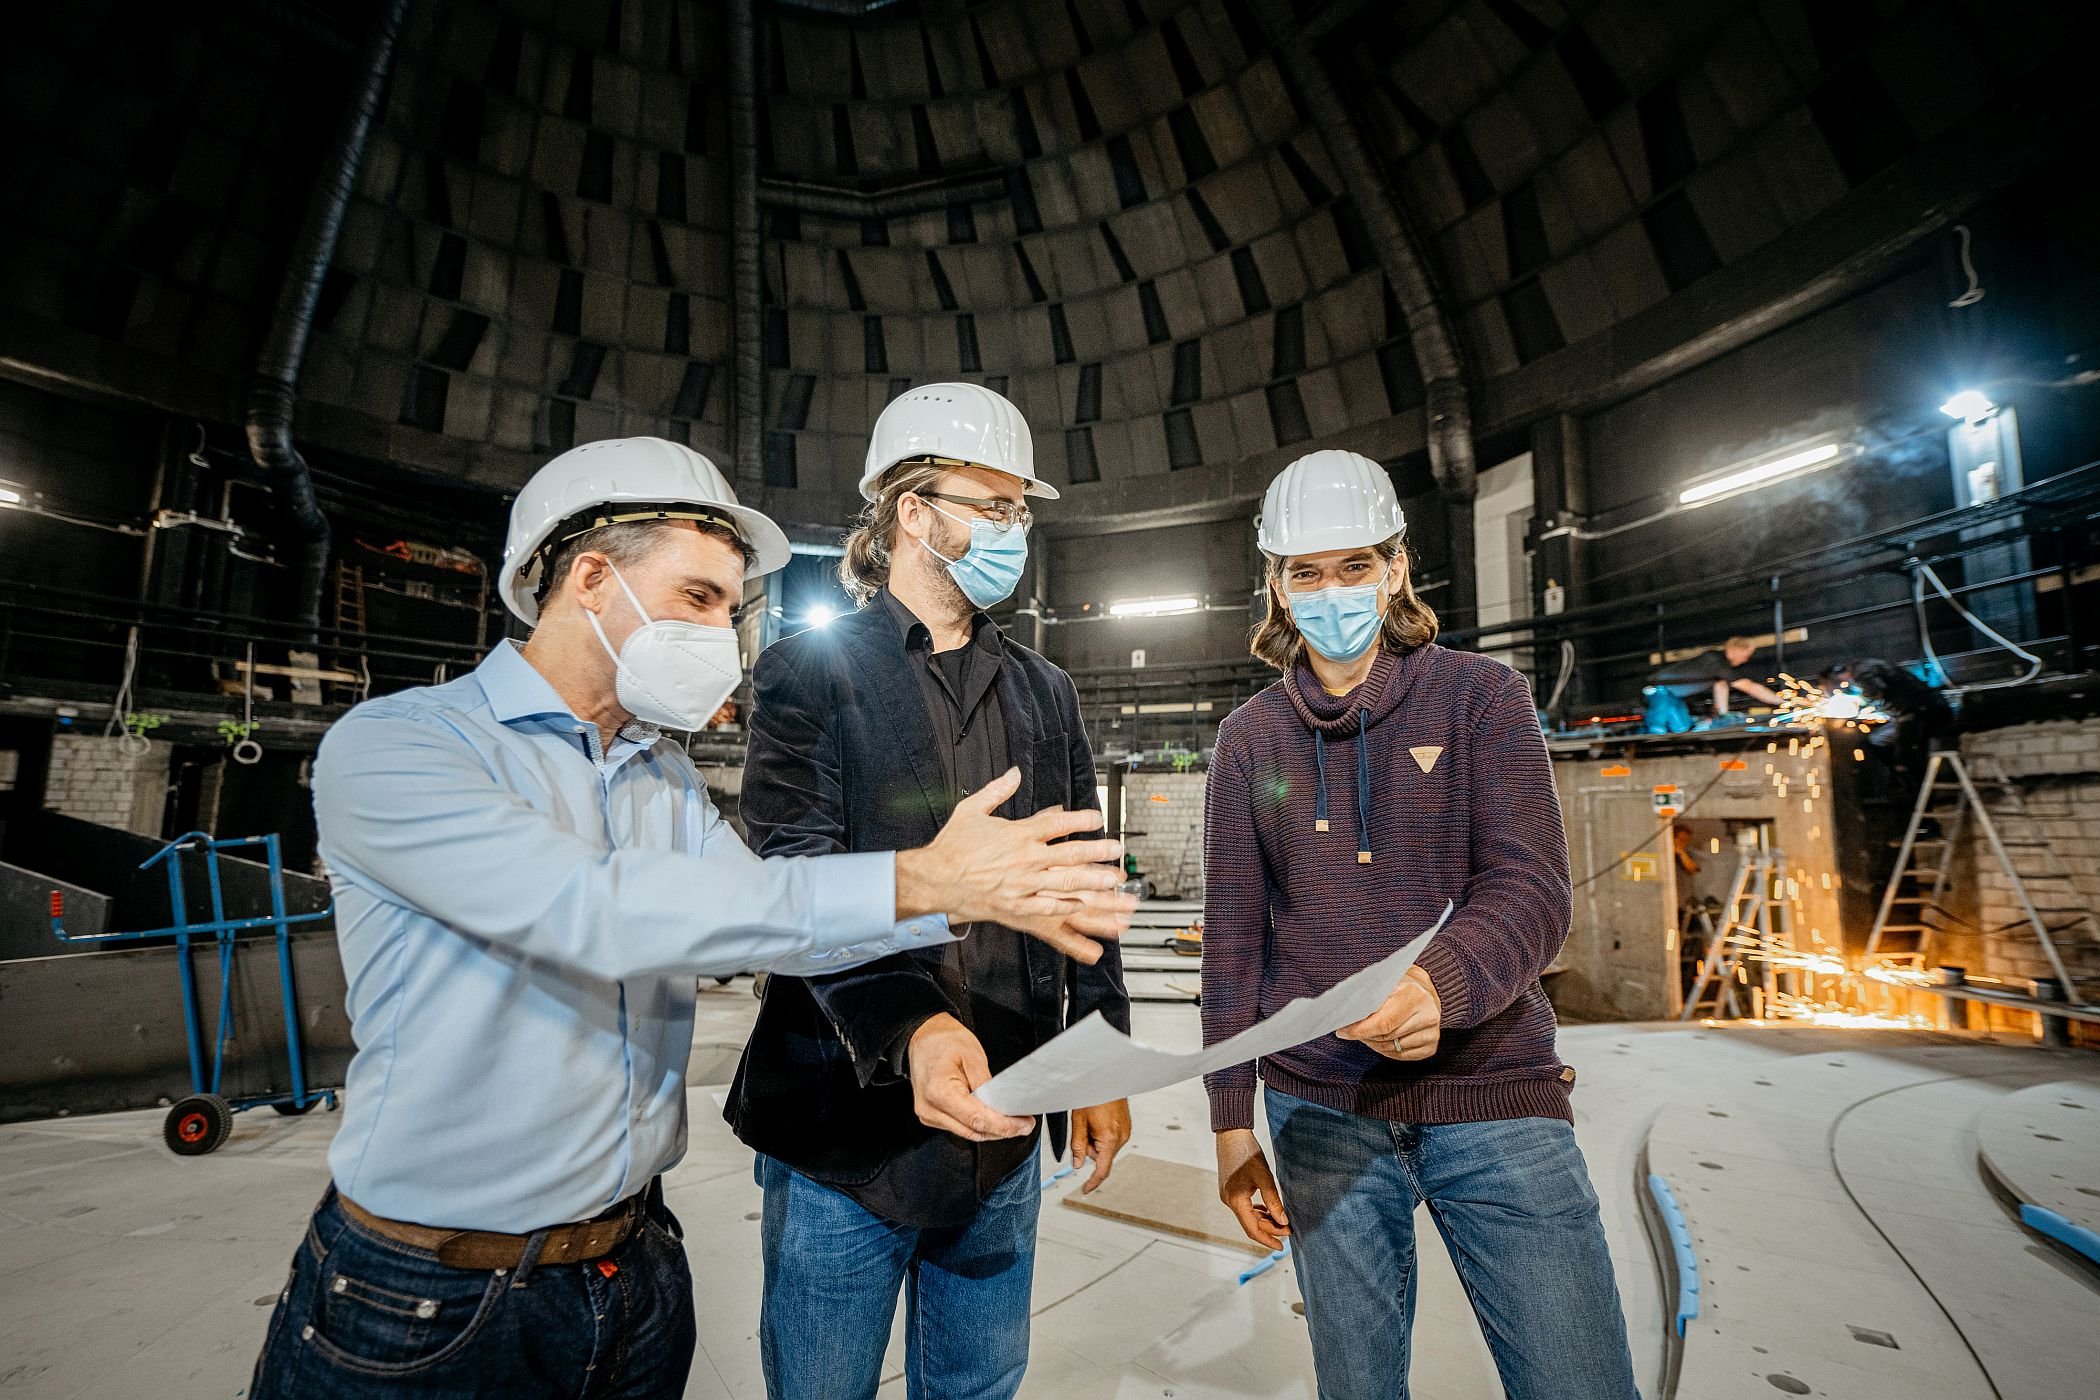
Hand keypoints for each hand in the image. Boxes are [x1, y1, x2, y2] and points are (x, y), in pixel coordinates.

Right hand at [896, 767, 1134, 964]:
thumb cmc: (952, 846)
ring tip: (1114, 881)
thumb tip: (1014, 773)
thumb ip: (997, 790)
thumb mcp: (972, 809)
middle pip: (1069, 854)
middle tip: (1117, 850)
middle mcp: (1024, 859)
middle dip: (1097, 852)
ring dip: (1093, 881)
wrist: (934, 879)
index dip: (1081, 820)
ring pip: (1065, 883)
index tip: (1098, 819)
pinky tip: (1085, 906)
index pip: (1057, 824)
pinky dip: (1068, 906)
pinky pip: (1048, 907)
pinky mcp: (1016, 906)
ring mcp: (1023, 885)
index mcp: (1017, 834)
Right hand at [906, 1013, 1034, 1142]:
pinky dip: (978, 1125)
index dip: (1003, 1126)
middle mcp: (929, 1108)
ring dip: (990, 1129)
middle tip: (1024, 1124)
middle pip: (973, 1131)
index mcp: (938, 1091)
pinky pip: (960, 1127)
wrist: (923, 1038)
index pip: (976, 1119)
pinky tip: (991, 1117)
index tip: (1023, 1125)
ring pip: (967, 1133)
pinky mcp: (931, 1117)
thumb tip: (1002, 1105)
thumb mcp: (973, 1056)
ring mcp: (928, 1115)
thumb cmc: (944, 1041)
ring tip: (1011, 1120)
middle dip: (1001, 1130)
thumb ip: (987, 1085)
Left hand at [1068, 1099, 1130, 1193]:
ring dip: (1095, 1139)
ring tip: (1091, 1119)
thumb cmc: (1093, 1094)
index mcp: (1110, 1139)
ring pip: (1105, 1147)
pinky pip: (1111, 1138)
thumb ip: (1077, 1146)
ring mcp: (1126, 1131)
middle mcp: (1122, 1137)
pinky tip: (1098, 1118)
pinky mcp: (1126, 1125)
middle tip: (1082, 1128)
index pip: (1102, 1170)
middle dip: (1089, 1148)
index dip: (1092, 1182)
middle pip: (1101, 1156)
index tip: (1085, 1190)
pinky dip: (1101, 1134)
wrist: (1107, 1078)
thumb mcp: (1078, 1122)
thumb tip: (1077, 1164)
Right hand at [1216, 1129, 1289, 1250]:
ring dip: (1265, 1220)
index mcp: (1235, 1200)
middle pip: (1250, 1224)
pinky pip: (1245, 1207)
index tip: (1282, 1247)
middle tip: (1289, 1229)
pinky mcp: (1231, 1190)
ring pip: (1248, 1216)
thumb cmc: (1247, 1152)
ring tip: (1282, 1221)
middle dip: (1270, 1229)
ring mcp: (1228, 1195)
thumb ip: (1273, 1201)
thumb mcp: (1264, 1177)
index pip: (1252, 1229)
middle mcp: (1229, 1201)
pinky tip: (1269, 1210)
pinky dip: (1258, 1211)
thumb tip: (1283, 1222)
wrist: (1232, 1134)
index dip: (1267, 1240)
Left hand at [1335, 965, 1441, 1060]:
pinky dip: (1386, 1050)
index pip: (1383, 1022)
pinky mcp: (1432, 1046)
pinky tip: (1381, 1039)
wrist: (1426, 990)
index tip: (1343, 1031)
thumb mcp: (1386, 982)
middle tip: (1350, 1031)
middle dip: (1364, 1035)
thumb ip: (1369, 997)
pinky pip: (1401, 1056)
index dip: (1360, 1029)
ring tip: (1366, 1032)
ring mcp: (1432, 1033)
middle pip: (1386, 1037)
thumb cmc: (1401, 985)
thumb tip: (1347, 1014)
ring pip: (1392, 1048)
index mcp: (1415, 995)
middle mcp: (1428, 1015)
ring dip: (1374, 1043)